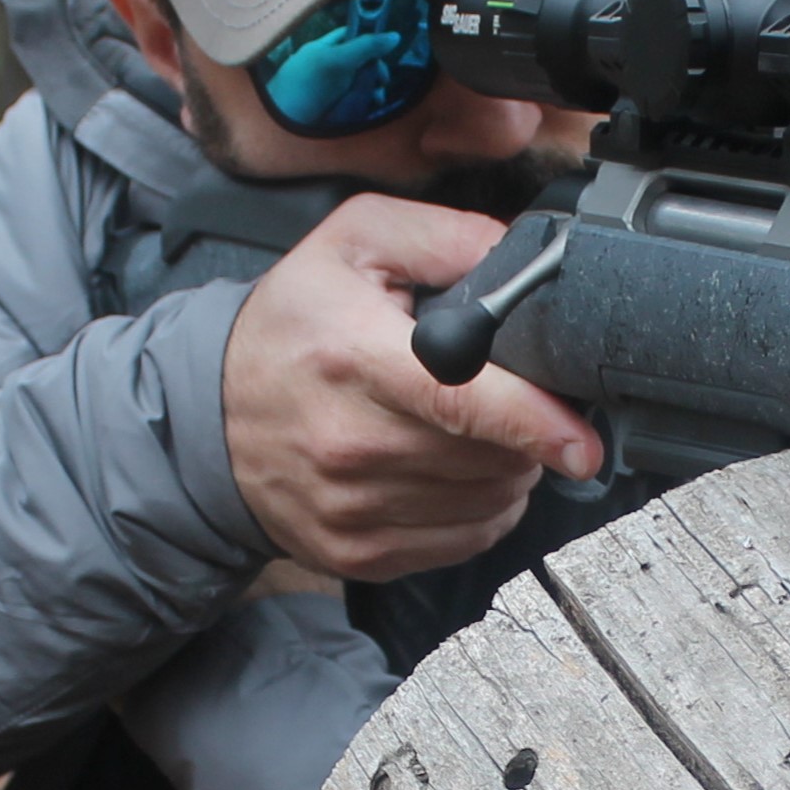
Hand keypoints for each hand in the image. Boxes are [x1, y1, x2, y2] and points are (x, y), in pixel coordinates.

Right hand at [222, 197, 604, 581]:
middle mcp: (348, 441)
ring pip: (488, 503)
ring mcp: (352, 507)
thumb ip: (447, 237)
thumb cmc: (291, 325)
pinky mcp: (359, 552)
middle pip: (489, 457)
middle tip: (510, 399)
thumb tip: (524, 261)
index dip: (535, 422)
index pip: (461, 400)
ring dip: (509, 471)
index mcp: (352, 356)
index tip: (582, 442)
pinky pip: (464, 541)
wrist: (207, 414)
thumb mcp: (354, 241)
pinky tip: (457, 471)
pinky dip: (482, 509)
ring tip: (478, 431)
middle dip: (526, 432)